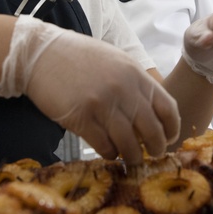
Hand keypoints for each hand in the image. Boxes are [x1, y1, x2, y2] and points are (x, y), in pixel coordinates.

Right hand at [0, 17, 179, 165]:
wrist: (41, 54)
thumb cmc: (79, 58)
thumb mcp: (116, 61)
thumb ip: (135, 83)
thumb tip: (152, 111)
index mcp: (135, 75)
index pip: (167, 107)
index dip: (172, 128)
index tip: (169, 137)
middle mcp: (123, 90)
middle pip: (152, 130)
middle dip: (156, 148)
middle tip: (154, 155)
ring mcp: (102, 104)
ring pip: (129, 144)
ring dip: (133, 156)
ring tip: (131, 159)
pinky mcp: (81, 118)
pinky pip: (104, 146)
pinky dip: (110, 154)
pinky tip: (109, 152)